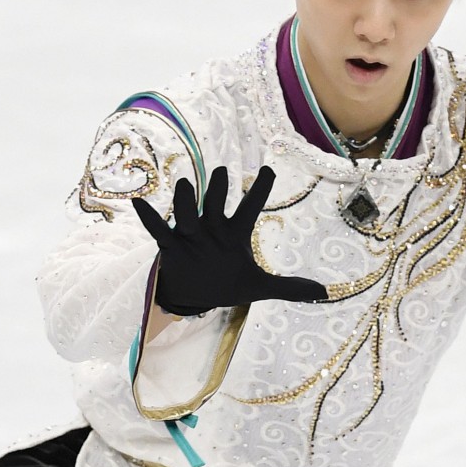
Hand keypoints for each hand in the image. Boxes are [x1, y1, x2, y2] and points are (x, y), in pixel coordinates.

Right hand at [132, 165, 327, 315]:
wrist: (196, 297)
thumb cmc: (227, 284)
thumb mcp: (260, 288)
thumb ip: (291, 288)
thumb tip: (325, 294)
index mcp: (235, 232)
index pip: (251, 206)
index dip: (260, 189)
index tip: (269, 170)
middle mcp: (213, 227)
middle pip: (217, 202)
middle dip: (219, 189)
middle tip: (224, 172)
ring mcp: (191, 235)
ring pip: (188, 212)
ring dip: (187, 200)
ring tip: (186, 185)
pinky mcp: (171, 247)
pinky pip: (158, 230)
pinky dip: (149, 218)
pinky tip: (140, 204)